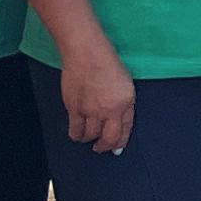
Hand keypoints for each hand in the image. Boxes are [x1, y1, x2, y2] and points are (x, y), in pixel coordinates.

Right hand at [60, 39, 136, 155]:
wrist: (86, 52)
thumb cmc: (105, 62)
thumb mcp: (125, 83)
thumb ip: (123, 103)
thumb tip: (117, 123)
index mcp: (126, 102)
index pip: (125, 130)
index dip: (120, 142)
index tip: (117, 148)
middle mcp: (110, 109)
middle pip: (109, 139)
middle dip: (105, 147)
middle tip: (100, 148)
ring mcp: (91, 110)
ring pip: (90, 136)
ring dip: (89, 139)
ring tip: (87, 138)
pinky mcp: (74, 108)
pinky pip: (75, 130)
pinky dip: (76, 134)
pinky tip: (76, 133)